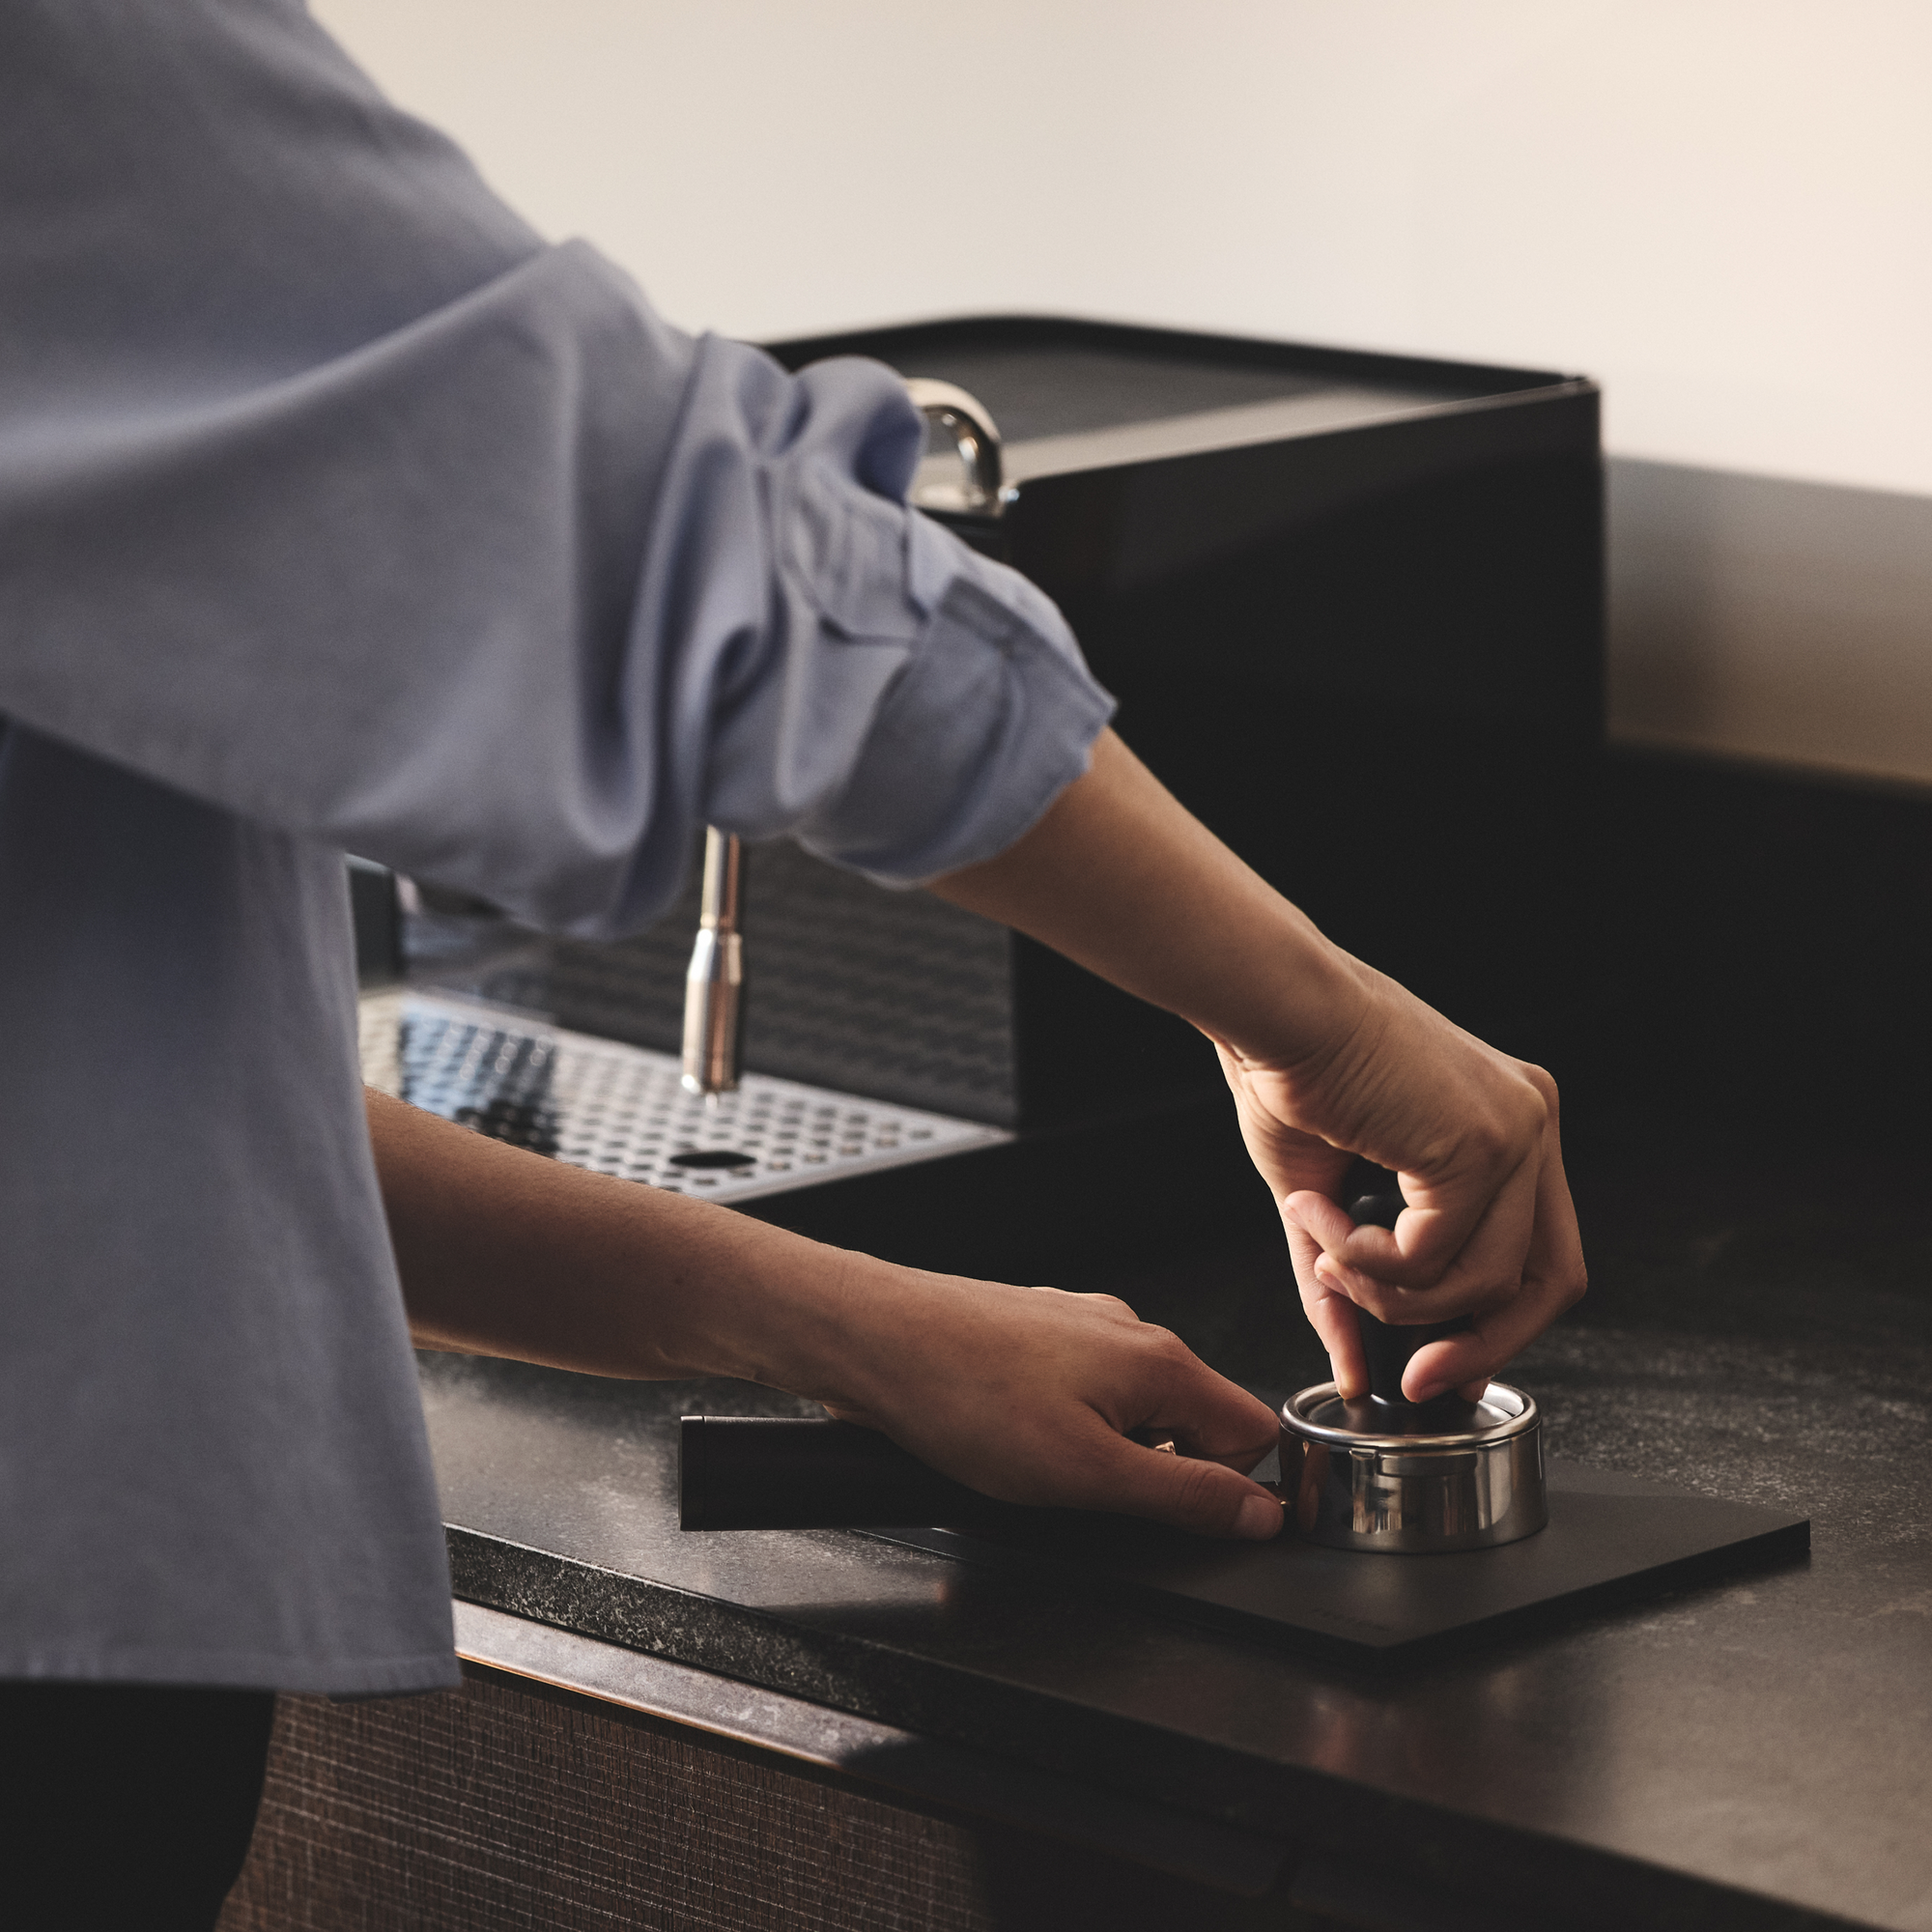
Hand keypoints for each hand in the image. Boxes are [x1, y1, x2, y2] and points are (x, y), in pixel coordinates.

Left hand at [807, 1262, 1283, 1539]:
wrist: (871, 1340)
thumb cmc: (962, 1393)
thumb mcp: (1089, 1475)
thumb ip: (1185, 1497)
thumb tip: (1257, 1514)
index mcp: (1160, 1361)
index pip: (1255, 1434)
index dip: (1231, 1490)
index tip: (1186, 1520)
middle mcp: (1127, 1333)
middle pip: (1193, 1423)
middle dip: (1156, 1474)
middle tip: (1090, 1495)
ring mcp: (1078, 1330)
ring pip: (1131, 1412)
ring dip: (1103, 1455)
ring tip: (1036, 1466)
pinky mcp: (1034, 1337)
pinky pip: (1080, 1395)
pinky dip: (1058, 1430)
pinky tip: (1008, 1441)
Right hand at [1213, 957, 1586, 1403]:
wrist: (1271, 1009)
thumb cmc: (1288, 1073)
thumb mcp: (1325, 1201)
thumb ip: (1352, 1286)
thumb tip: (1354, 1372)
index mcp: (1508, 1123)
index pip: (1540, 1254)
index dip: (1492, 1328)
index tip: (1432, 1368)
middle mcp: (1530, 1120)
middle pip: (1548, 1280)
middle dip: (1478, 1345)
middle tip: (1412, 1374)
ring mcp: (1516, 1129)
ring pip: (1483, 1282)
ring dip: (1386, 1292)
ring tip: (1323, 1248)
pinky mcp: (1481, 1142)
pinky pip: (1435, 1257)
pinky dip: (1366, 1261)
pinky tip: (1318, 1215)